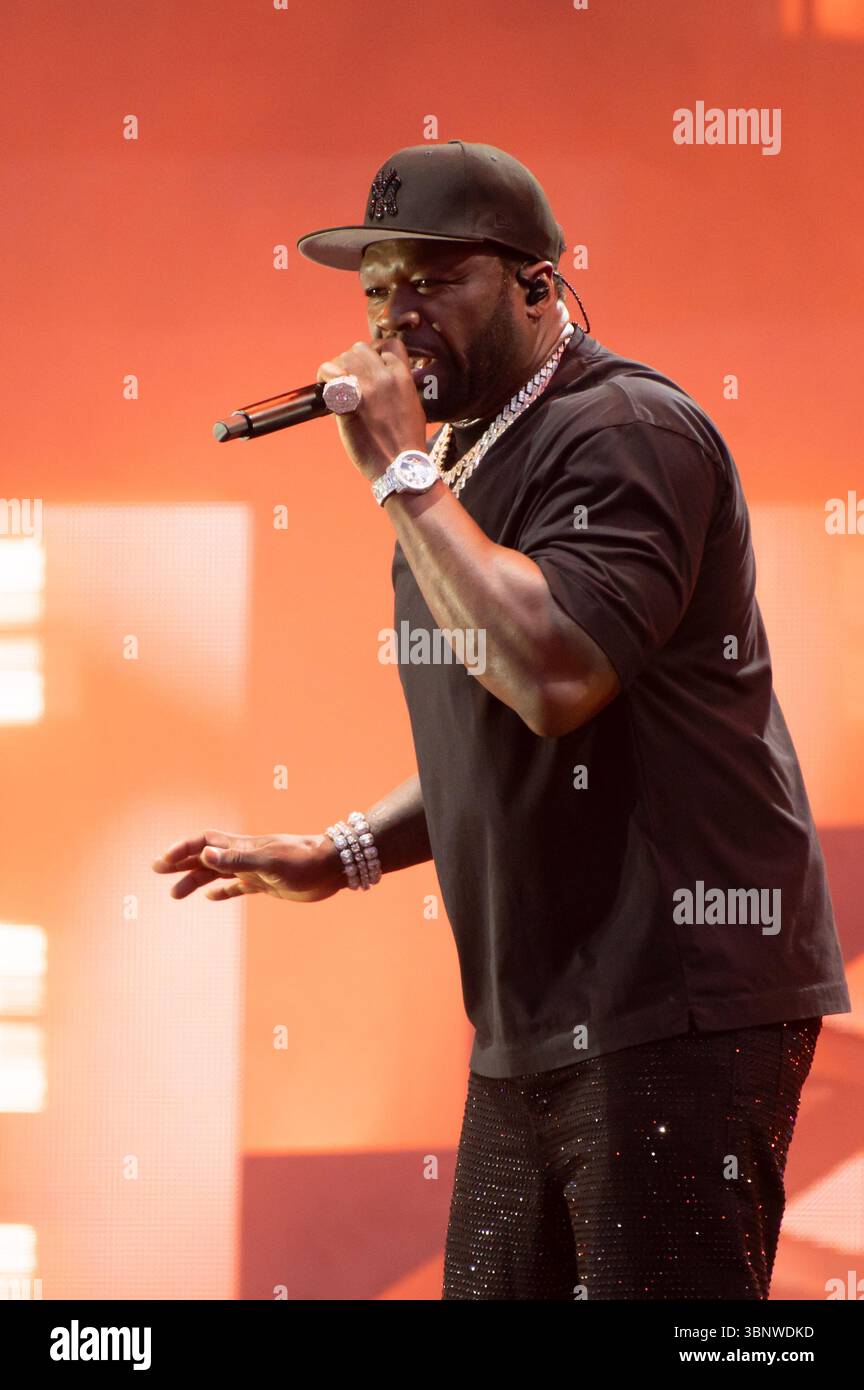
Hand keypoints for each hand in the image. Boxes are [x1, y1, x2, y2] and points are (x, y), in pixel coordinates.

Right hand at [151, 830, 344, 902]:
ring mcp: (254, 870)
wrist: (333, 867)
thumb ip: (237, 860)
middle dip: (180, 863)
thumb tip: (205, 855)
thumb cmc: (304, 861)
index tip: (163, 861)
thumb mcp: (269, 863)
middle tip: (156, 871)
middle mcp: (244, 856)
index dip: (182, 849)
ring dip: (195, 881)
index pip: (204, 843)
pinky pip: (237, 887)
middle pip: (205, 857)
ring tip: (175, 894)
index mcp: (242, 848)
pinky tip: (210, 898)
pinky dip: (221, 892)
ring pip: (217, 874)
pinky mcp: (265, 884)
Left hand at [316, 336, 428, 479]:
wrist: (401, 467)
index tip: (368, 370)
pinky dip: (326, 382)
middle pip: (360, 349)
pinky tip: (327, 394)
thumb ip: (398, 387)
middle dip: (351, 362)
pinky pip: (332, 378)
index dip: (375, 354)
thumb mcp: (413, 406)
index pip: (389, 345)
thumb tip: (382, 381)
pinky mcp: (351, 403)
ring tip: (334, 387)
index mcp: (404, 377)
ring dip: (335, 369)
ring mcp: (368, 389)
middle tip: (345, 380)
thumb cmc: (406, 443)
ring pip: (344, 357)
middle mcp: (386, 377)